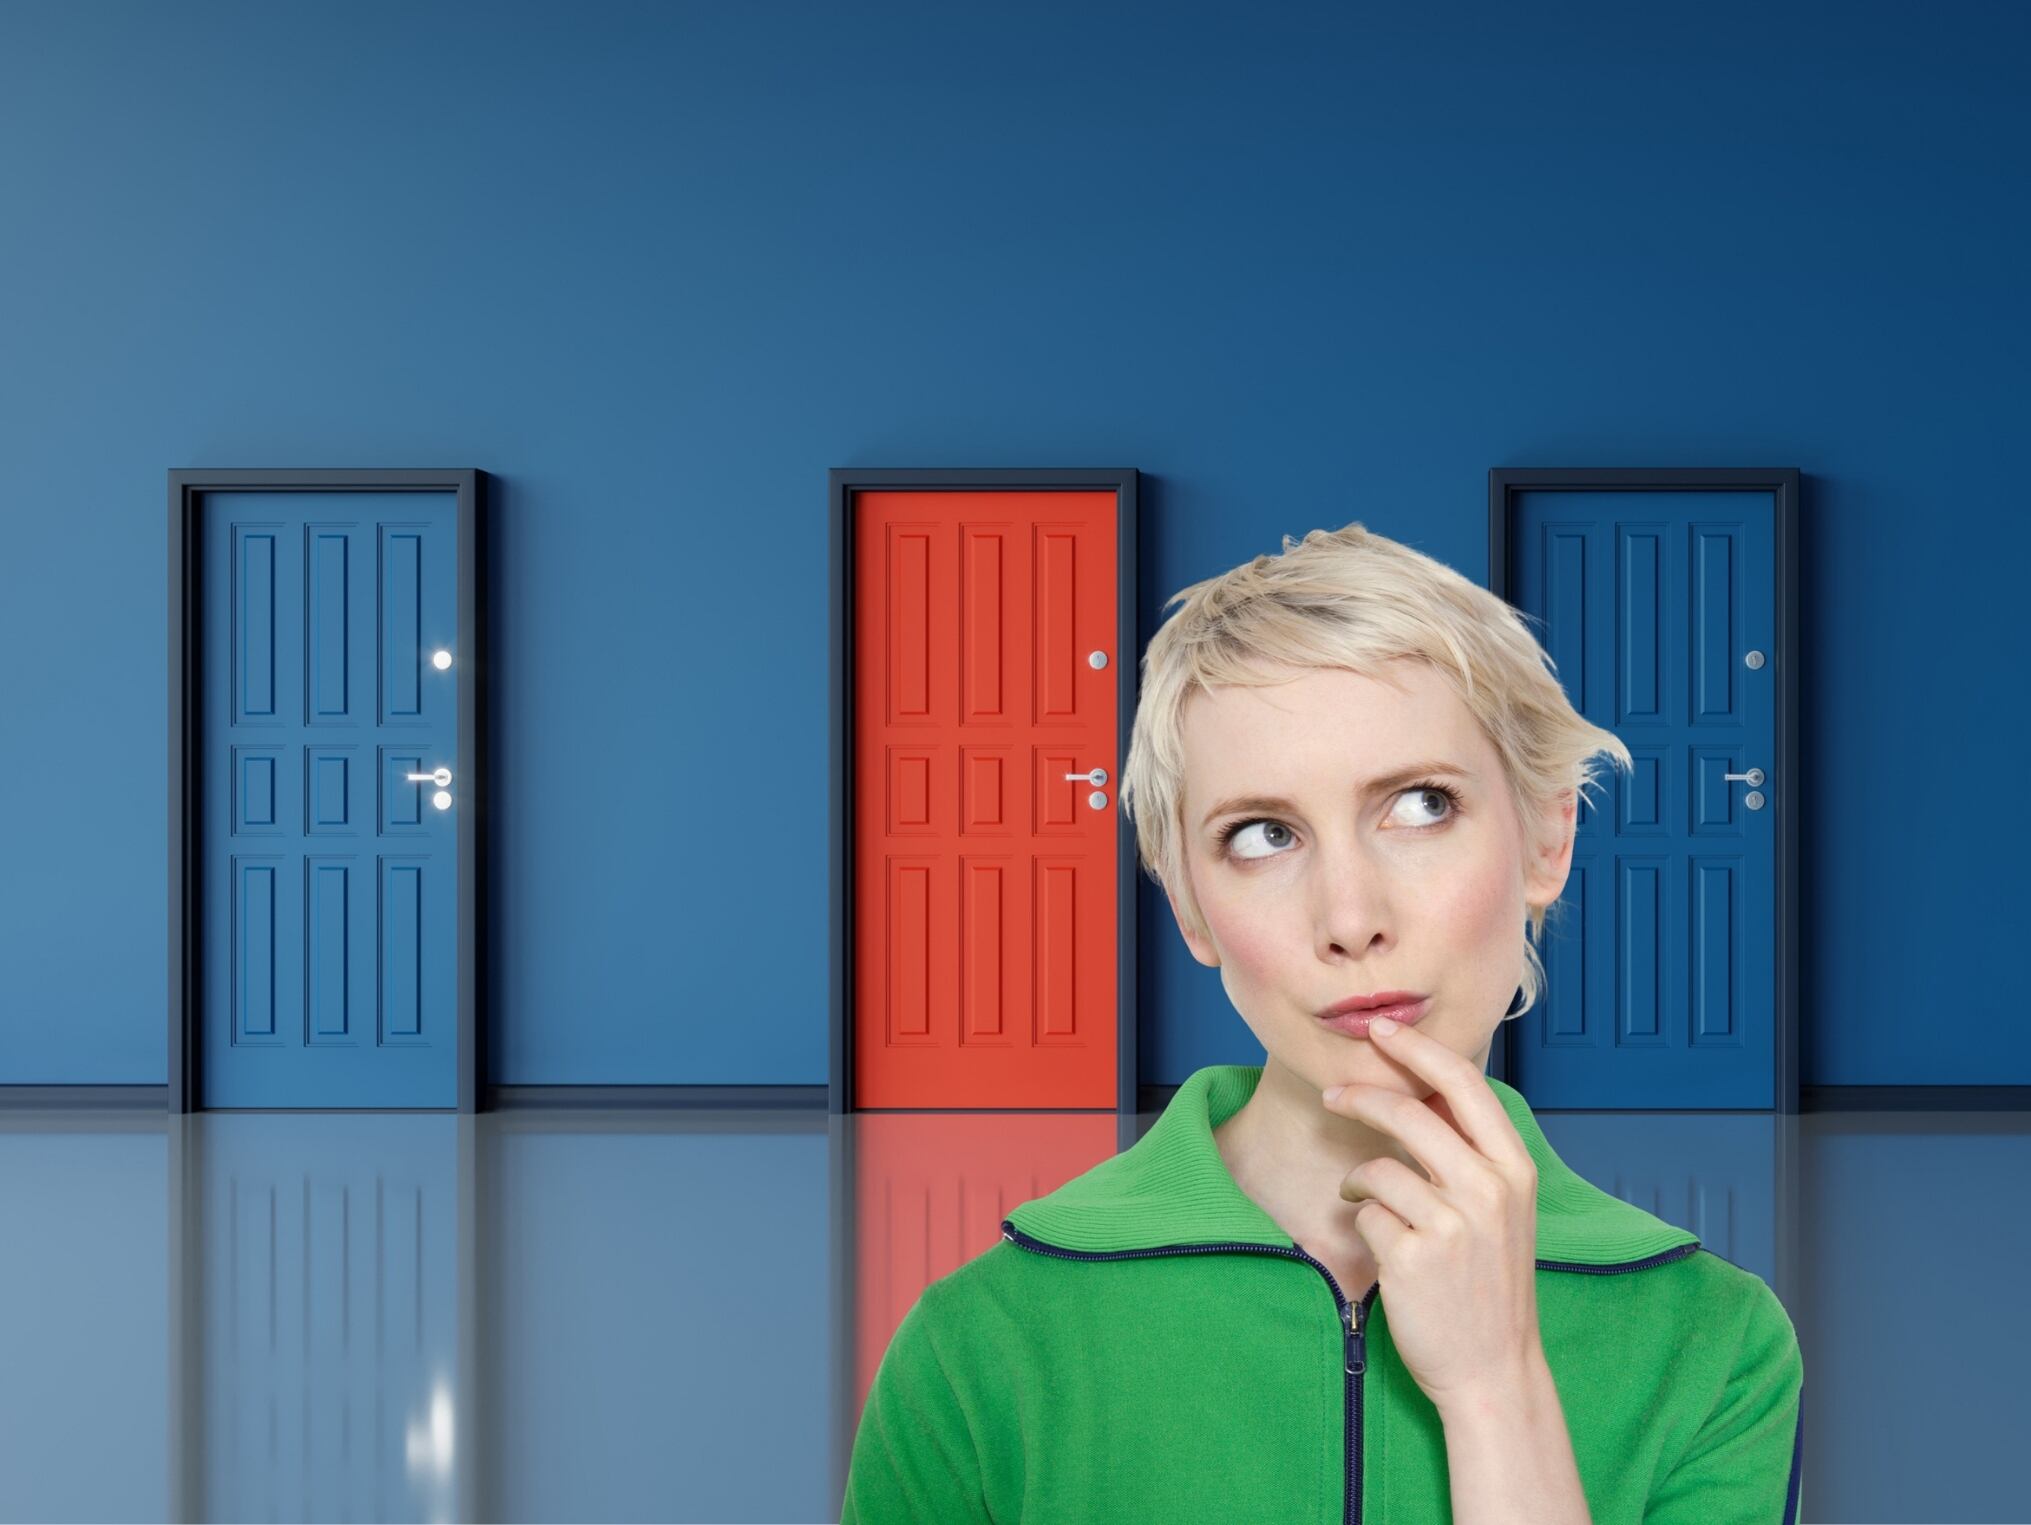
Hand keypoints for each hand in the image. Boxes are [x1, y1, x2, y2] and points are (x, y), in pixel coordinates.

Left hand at [1322, 1018, 1543, 1415]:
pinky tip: (1380, 1244)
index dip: (1418, 1050)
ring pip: (1379, 1167)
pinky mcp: (1412, 1258)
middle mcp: (1490, 1191)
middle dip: (1361, 1096)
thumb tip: (1421, 1090)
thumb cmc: (1488, 1285)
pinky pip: (1366, 1215)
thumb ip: (1470, 1155)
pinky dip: (1363, 1223)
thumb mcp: (1502, 1211)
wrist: (1493, 1369)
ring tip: (1362, 1196)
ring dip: (1359, 1178)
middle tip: (1333, 1095)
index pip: (1464, 1085)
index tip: (1381, 1031)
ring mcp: (1452, 1225)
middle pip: (1410, 1112)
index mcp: (1515, 1171)